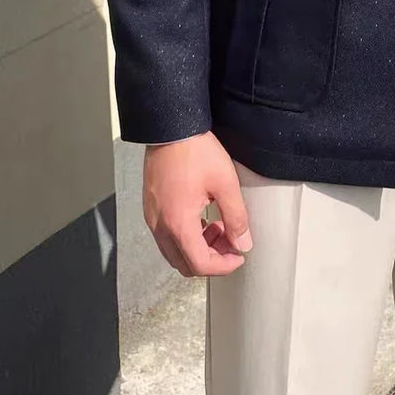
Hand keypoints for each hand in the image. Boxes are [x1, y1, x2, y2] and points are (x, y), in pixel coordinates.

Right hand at [143, 130, 252, 276]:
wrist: (170, 128)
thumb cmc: (195, 151)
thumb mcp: (225, 183)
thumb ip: (236, 217)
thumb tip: (243, 242)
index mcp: (178, 223)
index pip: (200, 264)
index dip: (223, 266)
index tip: (239, 256)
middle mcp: (160, 226)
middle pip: (185, 263)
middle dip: (211, 259)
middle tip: (231, 242)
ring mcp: (152, 218)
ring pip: (174, 251)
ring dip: (198, 248)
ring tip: (218, 226)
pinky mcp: (151, 208)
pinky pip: (167, 236)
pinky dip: (186, 236)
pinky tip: (202, 217)